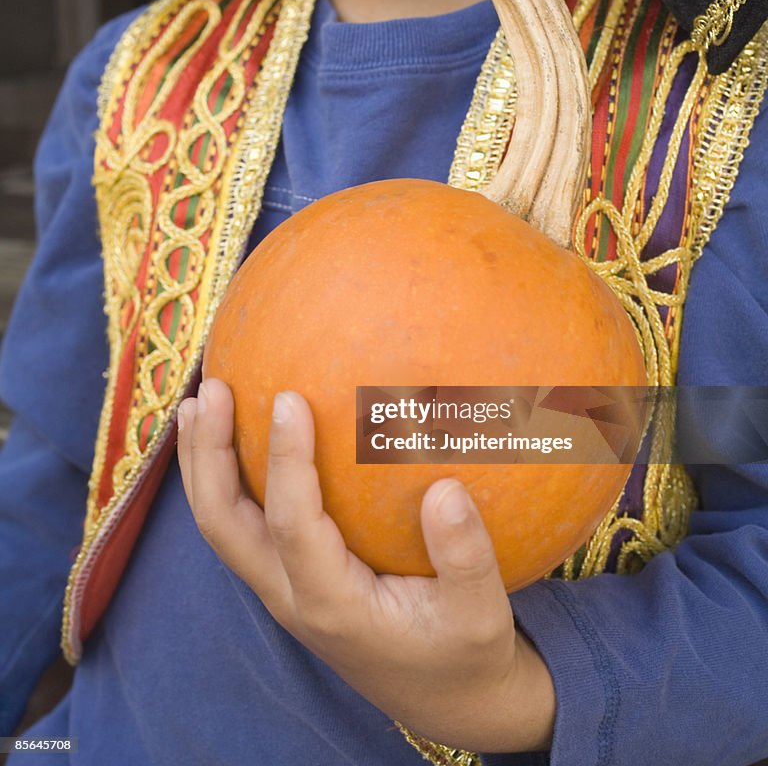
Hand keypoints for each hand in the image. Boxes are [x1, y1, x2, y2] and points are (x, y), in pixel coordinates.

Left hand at [176, 378, 554, 751]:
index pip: (291, 525)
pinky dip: (227, 476)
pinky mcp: (289, 577)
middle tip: (210, 389)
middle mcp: (291, 596)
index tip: (289, 397)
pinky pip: (243, 522)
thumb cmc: (464, 653)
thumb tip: (446, 489)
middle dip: (209, 456)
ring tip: (198, 400)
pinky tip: (235, 432)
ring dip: (204, 463)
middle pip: (223, 524)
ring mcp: (283, 588)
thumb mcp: (482, 617)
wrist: (446, 698)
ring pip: (222, 524)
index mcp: (332, 605)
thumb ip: (466, 559)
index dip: (286, 460)